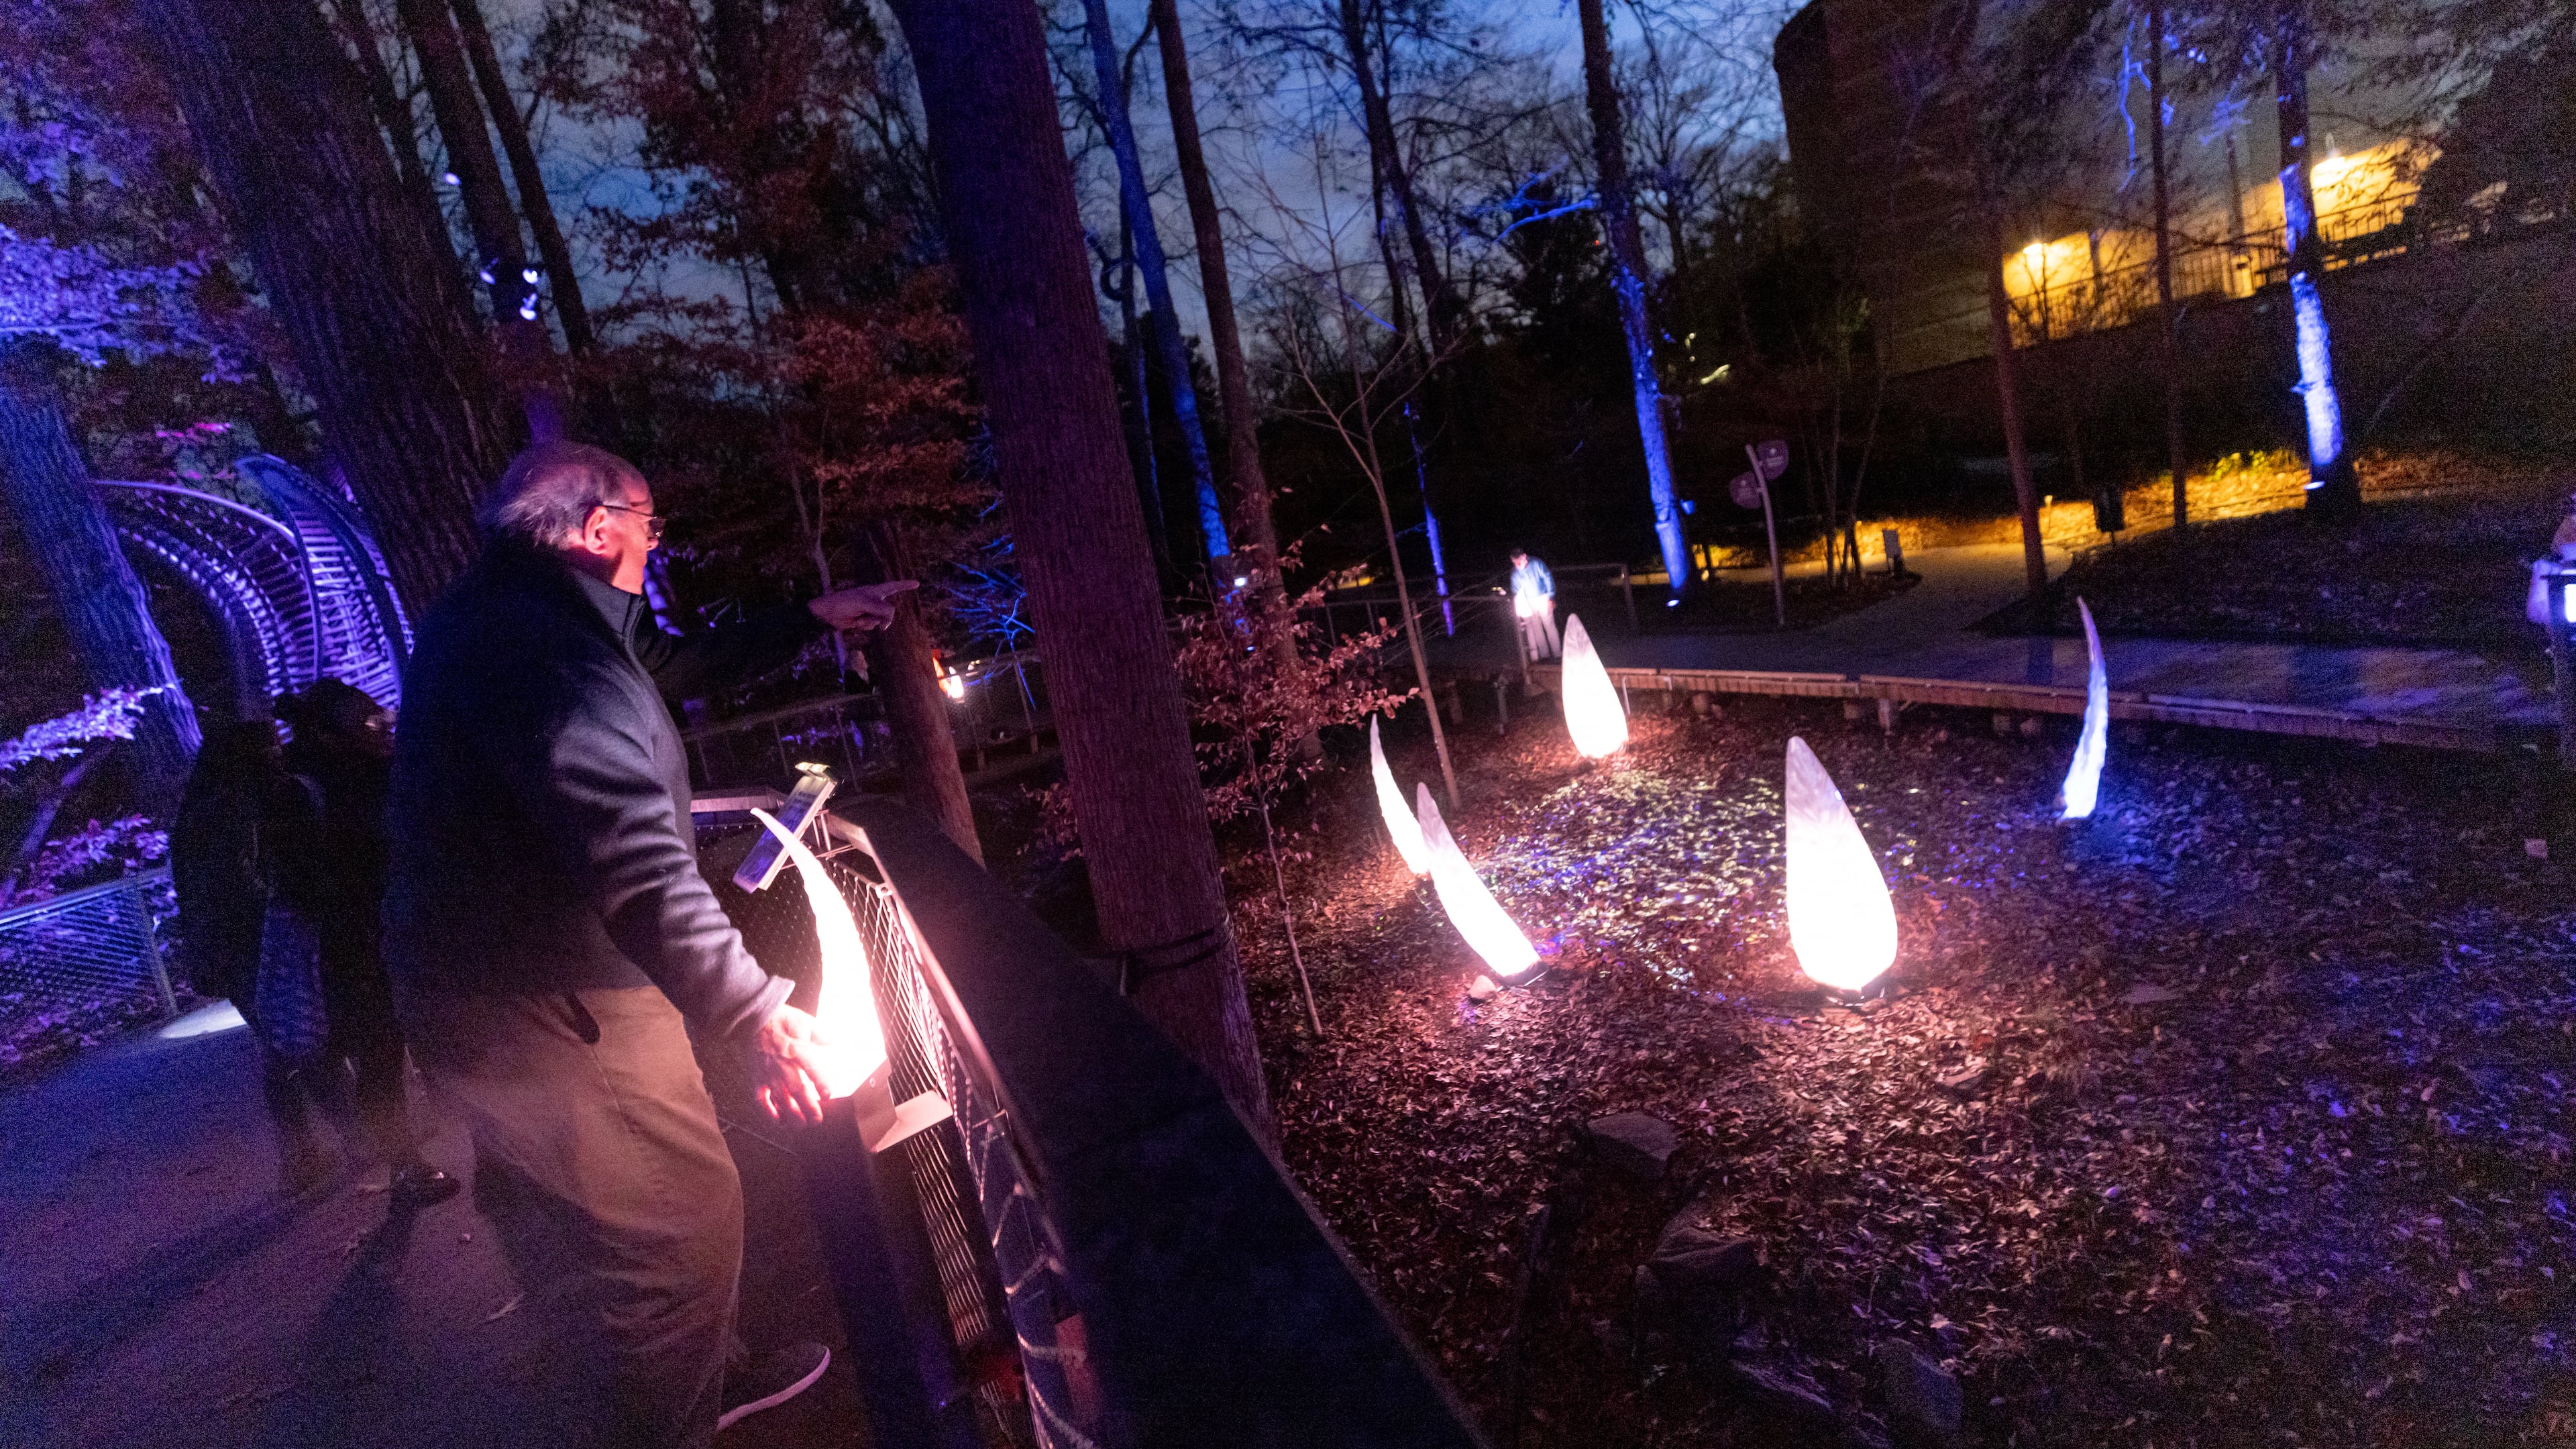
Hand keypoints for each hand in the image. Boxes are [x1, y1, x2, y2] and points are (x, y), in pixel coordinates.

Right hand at [749, 1001, 834, 1124]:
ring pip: (780, 1099)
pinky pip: (760, 1100)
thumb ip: (823, 1035)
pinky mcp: (756, 1078)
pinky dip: (768, 1113)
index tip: (827, 1095)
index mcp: (796, 1050)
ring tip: (801, 1125)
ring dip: (791, 1114)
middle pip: (796, 1089)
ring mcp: (768, 1073)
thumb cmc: (781, 1020)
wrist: (754, 1019)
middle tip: (817, 1120)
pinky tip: (778, 1122)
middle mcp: (782, 1064)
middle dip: (808, 1107)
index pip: (810, 1068)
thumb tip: (839, 1044)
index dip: (819, 1082)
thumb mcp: (806, 1021)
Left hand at [809, 580, 917, 632]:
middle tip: (877, 622)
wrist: (827, 613)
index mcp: (875, 591)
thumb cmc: (845, 602)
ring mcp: (869, 611)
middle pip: (889, 610)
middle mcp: (874, 600)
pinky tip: (855, 622)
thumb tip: (888, 623)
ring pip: (881, 620)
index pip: (894, 586)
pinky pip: (871, 625)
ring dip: (871, 622)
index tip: (917, 583)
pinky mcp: (863, 620)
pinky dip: (865, 626)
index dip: (905, 585)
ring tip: (859, 618)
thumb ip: (881, 610)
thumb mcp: (865, 603)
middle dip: (884, 617)